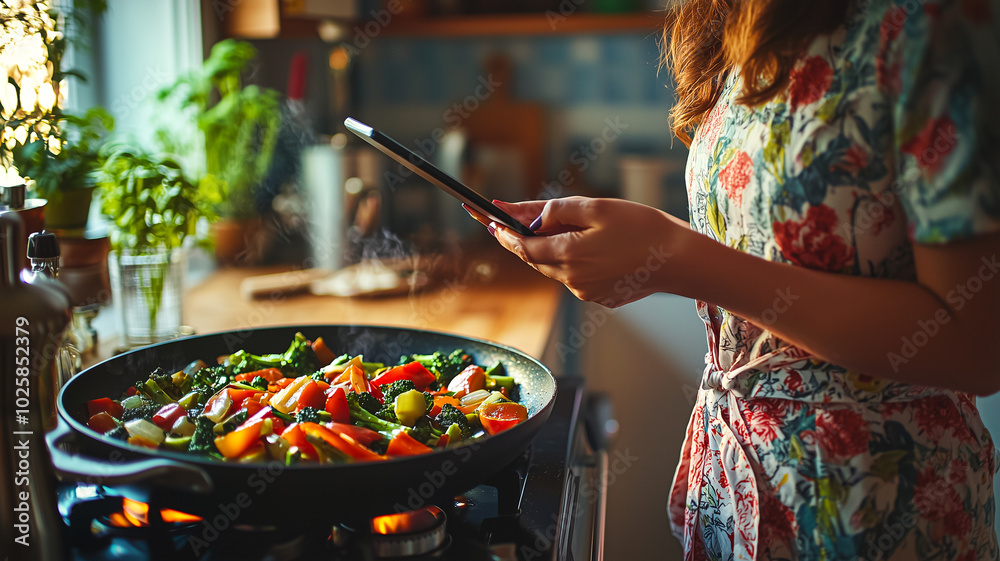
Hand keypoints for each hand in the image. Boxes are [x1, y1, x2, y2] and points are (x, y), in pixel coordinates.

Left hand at [467, 197, 690, 306]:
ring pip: (555, 268)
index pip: (524, 246)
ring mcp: (586, 292)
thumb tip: (532, 218)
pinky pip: (575, 277)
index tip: (488, 221)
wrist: (679, 260)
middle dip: (519, 240)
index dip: (503, 233)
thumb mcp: (599, 208)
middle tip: (501, 222)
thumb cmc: (642, 228)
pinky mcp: (599, 298)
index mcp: (570, 256)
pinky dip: (571, 261)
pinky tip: (587, 246)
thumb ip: (560, 211)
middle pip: (535, 259)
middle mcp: (572, 280)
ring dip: (547, 250)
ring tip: (549, 228)